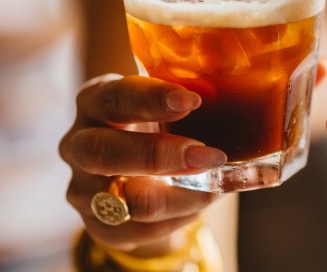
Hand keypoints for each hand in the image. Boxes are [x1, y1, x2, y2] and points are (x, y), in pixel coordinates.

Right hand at [60, 74, 226, 251]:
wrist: (139, 172)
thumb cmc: (160, 123)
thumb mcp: (167, 104)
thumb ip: (192, 98)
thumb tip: (248, 97)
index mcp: (96, 100)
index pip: (114, 96)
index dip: (151, 99)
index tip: (191, 100)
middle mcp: (78, 143)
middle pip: (102, 152)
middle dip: (158, 155)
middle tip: (209, 155)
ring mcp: (82, 189)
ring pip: (127, 201)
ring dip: (180, 196)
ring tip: (216, 186)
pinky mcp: (98, 225)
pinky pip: (139, 230)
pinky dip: (178, 217)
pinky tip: (200, 200)